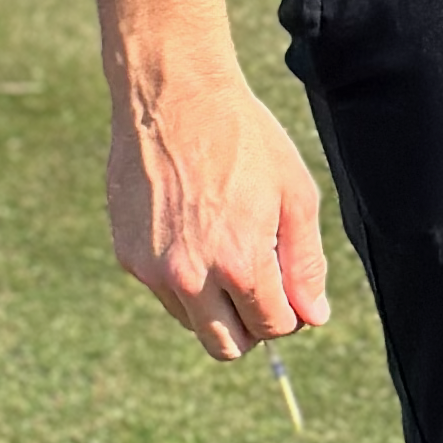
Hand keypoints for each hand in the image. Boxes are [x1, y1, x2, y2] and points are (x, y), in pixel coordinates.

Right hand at [104, 56, 332, 361]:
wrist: (174, 97)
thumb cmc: (244, 139)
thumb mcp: (295, 194)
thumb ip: (306, 262)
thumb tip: (313, 316)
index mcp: (240, 263)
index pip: (273, 327)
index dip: (289, 312)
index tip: (290, 285)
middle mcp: (192, 277)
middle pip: (228, 346)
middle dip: (252, 324)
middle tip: (263, 283)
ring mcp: (154, 270)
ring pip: (194, 323)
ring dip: (216, 304)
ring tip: (228, 246)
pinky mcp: (129, 257)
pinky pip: (164, 292)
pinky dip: (184, 278)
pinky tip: (194, 231)